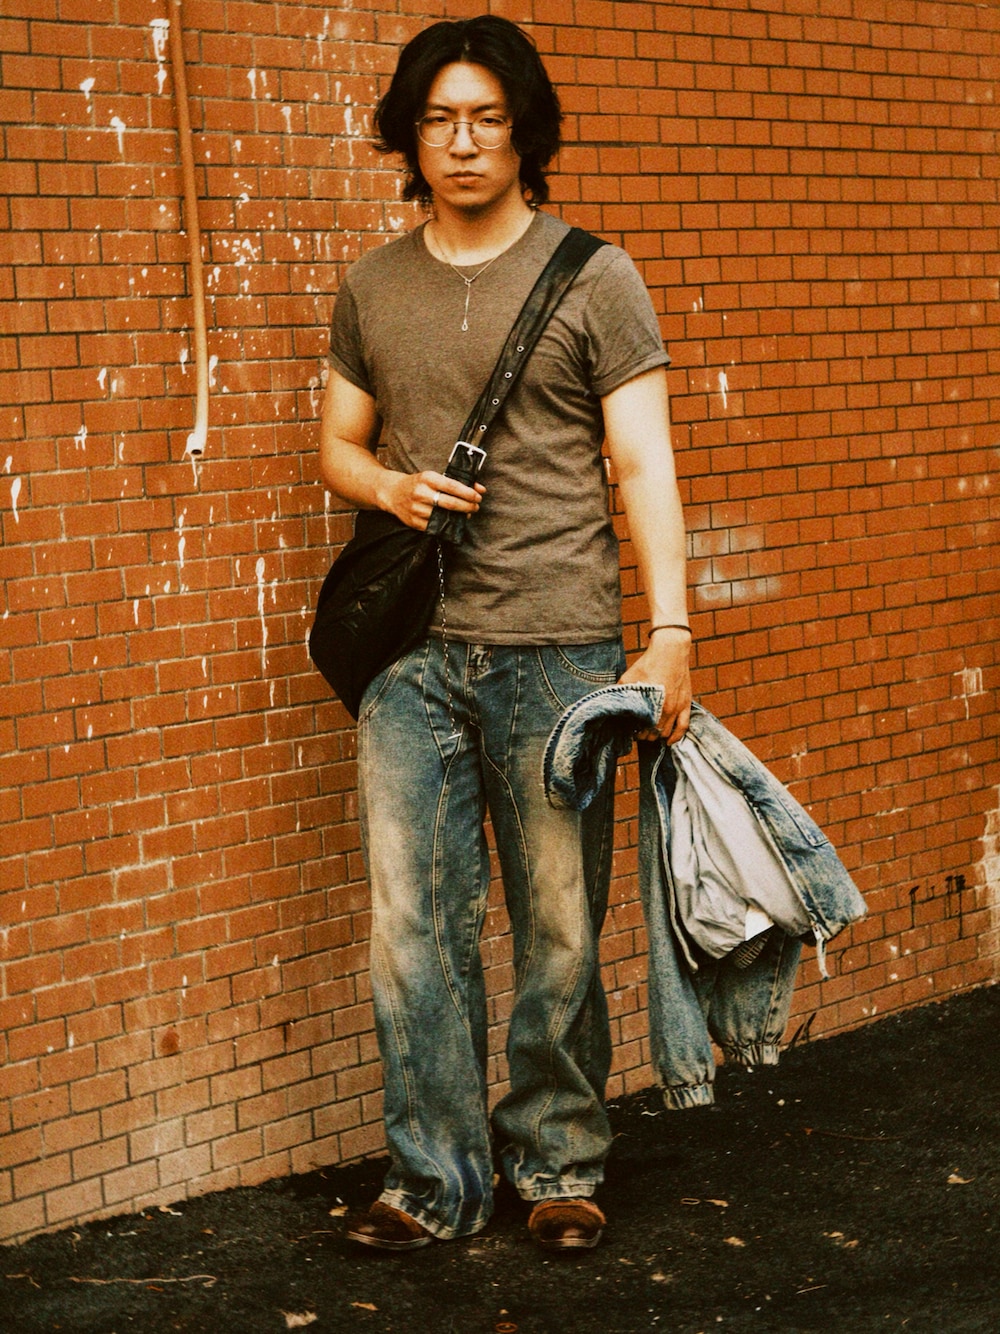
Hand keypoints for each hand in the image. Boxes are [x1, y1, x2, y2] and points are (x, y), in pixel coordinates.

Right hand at [382, 469, 485, 530]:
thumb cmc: (419, 484)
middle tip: (475, 506)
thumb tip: (481, 489)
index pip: (452, 486)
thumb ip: (457, 482)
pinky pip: (435, 527)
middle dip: (467, 506)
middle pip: (449, 503)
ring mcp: (416, 509)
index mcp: (427, 479)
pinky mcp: (413, 522)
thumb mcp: (435, 477)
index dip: (468, 493)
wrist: (394, 492)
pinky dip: (447, 526)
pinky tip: (452, 522)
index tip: (478, 496)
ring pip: (443, 517)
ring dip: (458, 517)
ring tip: (466, 514)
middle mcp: (421, 493)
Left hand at [619, 629, 691, 744]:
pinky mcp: (686, 703)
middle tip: (638, 733)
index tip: (630, 731)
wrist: (670, 651)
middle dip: (645, 735)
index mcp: (652, 705)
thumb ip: (621, 693)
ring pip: (667, 732)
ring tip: (650, 734)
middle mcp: (666, 709)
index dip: (635, 733)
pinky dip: (677, 736)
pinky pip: (684, 726)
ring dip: (658, 735)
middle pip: (654, 732)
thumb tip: (612, 704)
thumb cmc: (648, 663)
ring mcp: (677, 707)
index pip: (642, 729)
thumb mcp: (628, 678)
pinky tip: (669, 741)